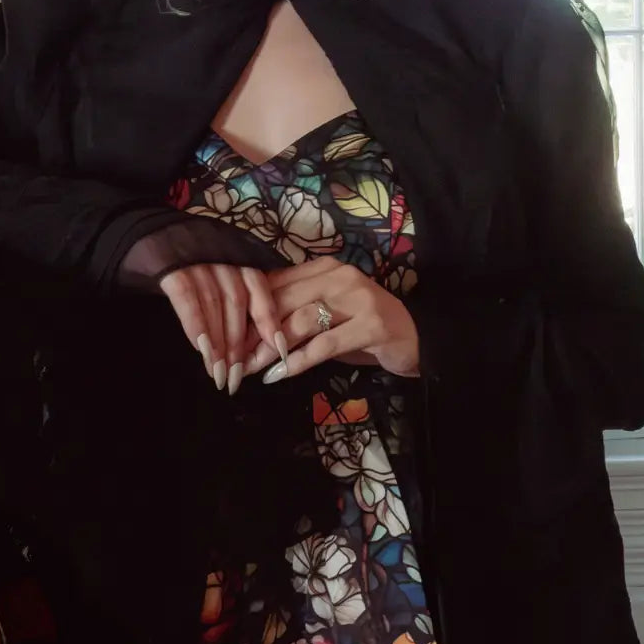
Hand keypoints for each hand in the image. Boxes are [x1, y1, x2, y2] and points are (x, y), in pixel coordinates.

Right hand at [159, 263, 287, 393]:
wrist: (138, 233)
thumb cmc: (178, 257)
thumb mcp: (211, 269)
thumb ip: (228, 296)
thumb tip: (243, 343)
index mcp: (235, 253)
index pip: (259, 288)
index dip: (270, 320)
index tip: (280, 350)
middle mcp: (219, 253)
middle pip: (236, 303)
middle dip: (238, 344)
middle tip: (235, 378)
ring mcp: (196, 257)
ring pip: (215, 304)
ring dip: (218, 343)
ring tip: (217, 373)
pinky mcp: (170, 266)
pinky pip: (187, 299)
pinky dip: (196, 326)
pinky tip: (200, 350)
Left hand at [242, 257, 421, 381]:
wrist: (418, 339)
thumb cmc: (365, 329)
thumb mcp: (328, 315)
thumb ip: (295, 312)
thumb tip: (246, 327)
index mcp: (325, 268)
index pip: (275, 282)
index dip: (247, 308)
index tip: (226, 334)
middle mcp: (340, 276)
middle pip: (282, 300)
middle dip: (252, 331)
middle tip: (231, 356)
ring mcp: (358, 299)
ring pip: (299, 321)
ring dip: (269, 348)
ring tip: (249, 368)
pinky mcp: (371, 325)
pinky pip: (323, 344)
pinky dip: (297, 361)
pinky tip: (278, 375)